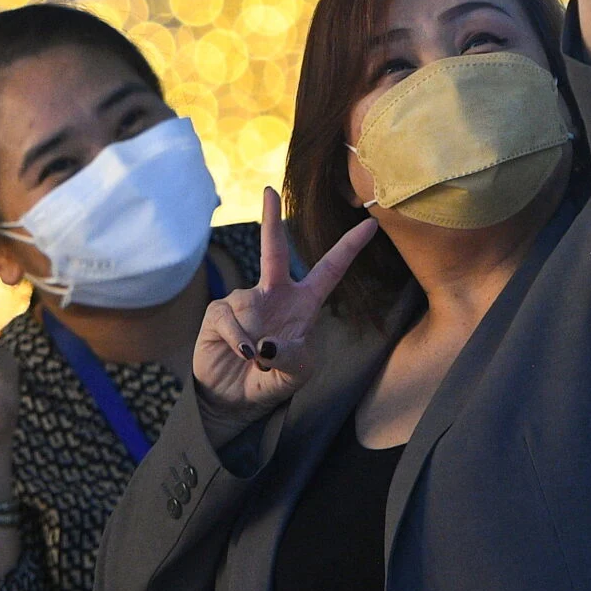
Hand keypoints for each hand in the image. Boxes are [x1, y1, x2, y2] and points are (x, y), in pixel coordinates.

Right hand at [192, 188, 377, 438]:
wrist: (237, 399)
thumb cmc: (273, 379)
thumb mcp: (298, 372)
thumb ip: (292, 357)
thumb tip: (265, 343)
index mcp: (303, 304)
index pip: (330, 271)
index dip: (349, 247)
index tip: (371, 223)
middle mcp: (273, 295)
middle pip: (274, 252)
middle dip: (270, 220)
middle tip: (269, 191)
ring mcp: (244, 302)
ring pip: (249, 305)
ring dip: (256, 341)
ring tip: (257, 362)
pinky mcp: (219, 315)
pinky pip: (230, 320)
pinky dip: (238, 341)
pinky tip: (243, 355)